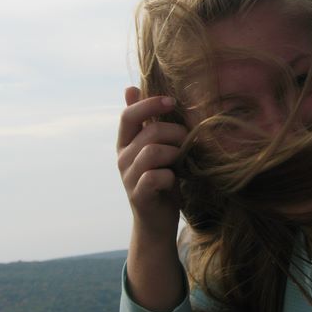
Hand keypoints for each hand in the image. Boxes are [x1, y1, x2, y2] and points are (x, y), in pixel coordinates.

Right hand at [116, 86, 187, 238]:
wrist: (157, 223)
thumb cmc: (162, 180)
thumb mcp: (155, 147)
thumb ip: (146, 122)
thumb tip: (129, 88)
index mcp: (125, 143)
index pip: (128, 115)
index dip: (150, 104)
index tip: (172, 102)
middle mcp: (122, 158)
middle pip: (148, 132)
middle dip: (176, 133)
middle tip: (189, 142)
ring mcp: (128, 178)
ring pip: (153, 152)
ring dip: (176, 154)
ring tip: (183, 161)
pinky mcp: (138, 196)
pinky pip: (156, 177)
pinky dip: (171, 176)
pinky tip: (175, 180)